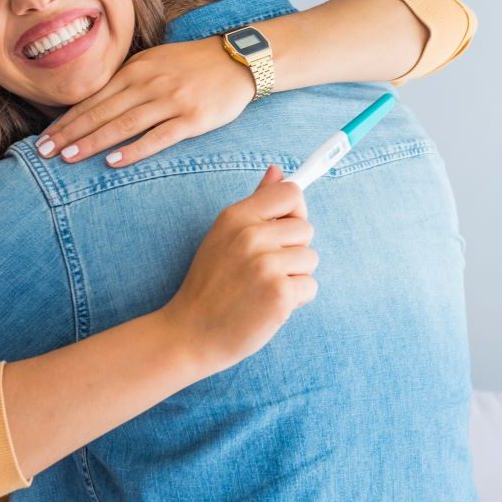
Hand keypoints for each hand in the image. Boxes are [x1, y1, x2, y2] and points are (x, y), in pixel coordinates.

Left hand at [34, 37, 255, 166]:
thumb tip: (94, 103)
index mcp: (136, 70)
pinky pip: (158, 137)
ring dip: (92, 142)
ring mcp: (170, 101)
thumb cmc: (192, 64)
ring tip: (68, 158)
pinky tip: (113, 162)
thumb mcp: (154, 62)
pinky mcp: (193, 118)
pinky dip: (134, 149)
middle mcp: (148, 83)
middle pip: (101, 112)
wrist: (238, 60)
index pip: (94, 99)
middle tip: (44, 153)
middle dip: (70, 133)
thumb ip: (126, 80)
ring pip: (123, 124)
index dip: (67, 120)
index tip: (44, 138)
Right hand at [156, 165, 318, 376]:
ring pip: (310, 259)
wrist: (190, 332)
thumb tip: (278, 170)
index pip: (290, 193)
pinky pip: (310, 287)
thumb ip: (256, 202)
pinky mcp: (280, 294)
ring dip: (294, 277)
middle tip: (262, 269)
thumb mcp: (224, 235)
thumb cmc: (210, 284)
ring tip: (262, 289)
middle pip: (306, 228)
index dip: (293, 212)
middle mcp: (250, 235)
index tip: (283, 230)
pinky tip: (268, 306)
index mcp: (236, 215)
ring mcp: (265, 264)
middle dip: (292, 251)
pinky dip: (295, 300)